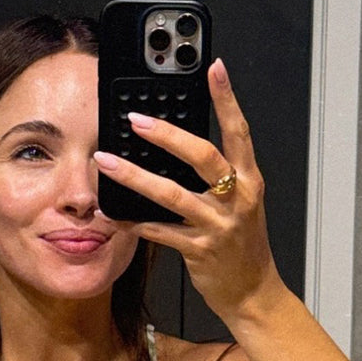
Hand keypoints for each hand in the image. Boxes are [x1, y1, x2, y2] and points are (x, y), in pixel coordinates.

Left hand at [94, 58, 278, 319]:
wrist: (254, 292)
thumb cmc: (242, 246)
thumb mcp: (241, 204)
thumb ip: (219, 177)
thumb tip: (180, 147)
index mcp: (249, 181)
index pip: (239, 132)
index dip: (227, 99)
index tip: (213, 68)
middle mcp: (237, 199)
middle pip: (203, 156)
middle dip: (168, 135)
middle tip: (136, 120)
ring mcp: (219, 226)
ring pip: (173, 195)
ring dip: (136, 177)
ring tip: (108, 162)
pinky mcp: (200, 251)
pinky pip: (161, 233)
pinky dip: (136, 222)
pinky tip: (114, 214)